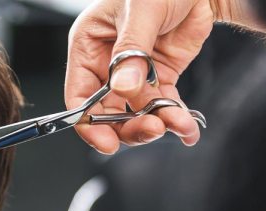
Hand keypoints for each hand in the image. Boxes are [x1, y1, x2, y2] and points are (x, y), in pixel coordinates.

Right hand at [66, 0, 216, 152]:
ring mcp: (133, 74)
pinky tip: (186, 127)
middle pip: (107, 112)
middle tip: (152, 129)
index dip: (90, 122)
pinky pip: (162, 105)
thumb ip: (131, 51)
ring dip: (157, 124)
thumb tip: (123, 86)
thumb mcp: (141, 10)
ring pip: (136, 114)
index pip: (79, 95)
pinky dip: (175, 119)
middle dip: (129, 126)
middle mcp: (106, 64)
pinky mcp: (158, 78)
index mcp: (88, 46)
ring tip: (177, 123)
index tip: (107, 141)